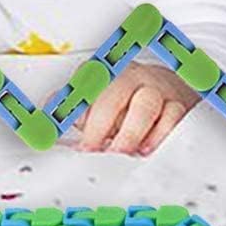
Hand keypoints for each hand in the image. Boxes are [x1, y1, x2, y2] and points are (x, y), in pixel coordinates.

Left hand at [76, 63, 199, 154]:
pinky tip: (146, 149)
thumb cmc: (125, 100)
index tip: (71, 133)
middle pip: (113, 94)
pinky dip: (159, 135)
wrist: (168, 89)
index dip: (76, 110)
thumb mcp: (95, 101)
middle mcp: (130, 77)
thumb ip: (72, 110)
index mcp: (104, 74)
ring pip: (145, 103)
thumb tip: (47, 123)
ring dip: (130, 132)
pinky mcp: (178, 105)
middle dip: (100, 125)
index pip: (85, 86)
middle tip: (92, 149)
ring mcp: (156, 88)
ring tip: (119, 152)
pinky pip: (172, 117)